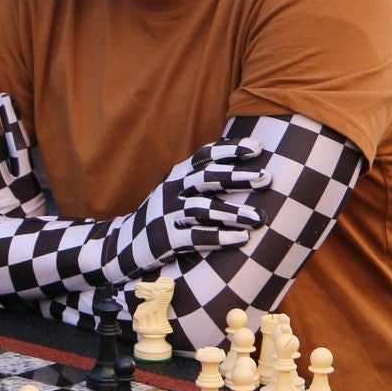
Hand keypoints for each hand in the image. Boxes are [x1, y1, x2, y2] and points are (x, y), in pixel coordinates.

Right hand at [104, 137, 270, 281]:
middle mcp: (172, 190)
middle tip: (266, 178)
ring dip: (232, 212)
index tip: (257, 147)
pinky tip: (240, 239)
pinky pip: (195, 236)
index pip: (205, 156)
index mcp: (177, 175)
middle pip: (206, 178)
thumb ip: (202, 179)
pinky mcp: (166, 239)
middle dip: (237, 177)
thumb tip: (245, 168)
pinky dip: (218, 237)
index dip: (230, 150)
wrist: (125, 244)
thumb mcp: (177, 190)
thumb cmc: (164, 215)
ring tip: (259, 218)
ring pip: (203, 208)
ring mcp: (168, 214)